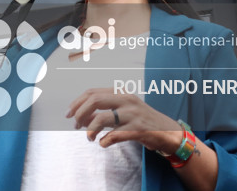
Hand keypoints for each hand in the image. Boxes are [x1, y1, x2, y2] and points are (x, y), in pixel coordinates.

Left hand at [66, 88, 181, 151]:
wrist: (167, 131)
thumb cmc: (142, 120)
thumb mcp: (123, 110)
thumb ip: (104, 111)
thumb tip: (81, 117)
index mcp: (121, 92)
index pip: (92, 92)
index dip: (77, 102)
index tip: (69, 113)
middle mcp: (126, 100)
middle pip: (95, 100)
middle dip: (80, 113)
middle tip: (76, 125)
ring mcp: (132, 114)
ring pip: (102, 118)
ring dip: (91, 130)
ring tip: (89, 137)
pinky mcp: (137, 129)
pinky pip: (114, 136)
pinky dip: (105, 141)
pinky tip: (103, 143)